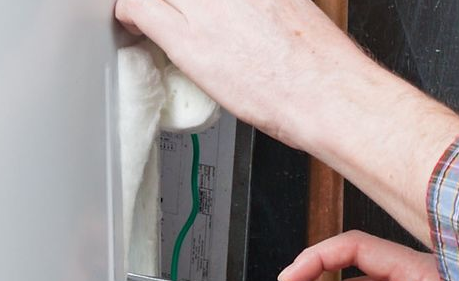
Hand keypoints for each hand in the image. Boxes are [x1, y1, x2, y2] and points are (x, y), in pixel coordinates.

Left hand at [113, 1, 458, 242]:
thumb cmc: (319, 66)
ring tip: (147, 15)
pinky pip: (139, 9)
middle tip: (169, 10)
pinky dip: (130, 13)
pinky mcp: (190, 38)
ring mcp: (207, 8)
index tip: (187, 3)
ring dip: (149, 2)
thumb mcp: (290, 9)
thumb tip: (246, 14)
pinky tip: (133, 23)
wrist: (329, 94)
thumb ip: (257, 6)